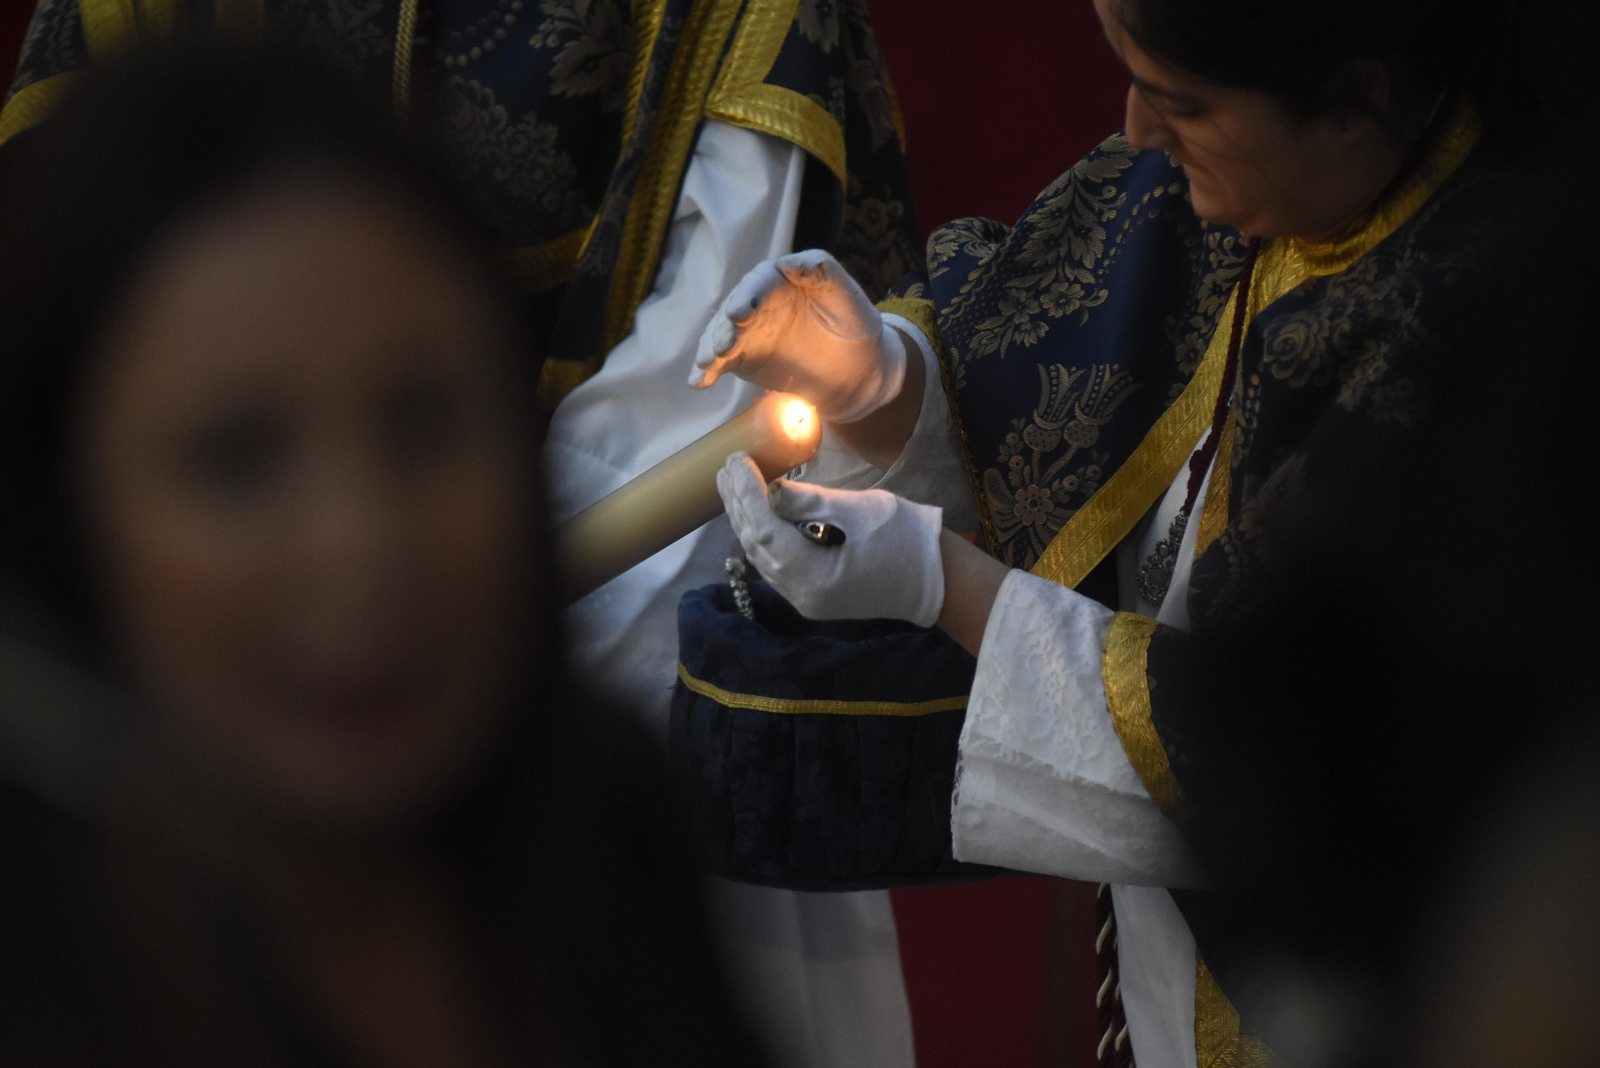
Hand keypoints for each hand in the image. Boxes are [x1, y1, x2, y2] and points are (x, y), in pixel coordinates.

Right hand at [689, 250, 906, 422]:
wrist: (860, 371)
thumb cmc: (856, 326)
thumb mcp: (849, 299)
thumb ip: (824, 275)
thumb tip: (789, 262)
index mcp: (783, 281)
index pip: (760, 282)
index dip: (748, 295)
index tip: (739, 312)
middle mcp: (760, 303)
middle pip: (735, 310)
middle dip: (724, 327)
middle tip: (721, 346)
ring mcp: (750, 332)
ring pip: (723, 336)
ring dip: (711, 349)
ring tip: (707, 365)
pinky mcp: (745, 359)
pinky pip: (723, 362)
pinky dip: (708, 371)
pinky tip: (698, 381)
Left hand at [717, 452, 943, 624]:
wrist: (935, 578)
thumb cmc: (904, 538)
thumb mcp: (859, 510)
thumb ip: (810, 501)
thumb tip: (770, 487)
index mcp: (812, 575)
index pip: (763, 529)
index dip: (745, 493)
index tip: (736, 459)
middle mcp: (800, 593)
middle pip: (754, 544)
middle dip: (738, 502)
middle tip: (727, 466)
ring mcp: (803, 598)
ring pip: (760, 555)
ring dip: (745, 518)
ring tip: (734, 483)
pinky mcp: (809, 594)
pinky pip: (773, 563)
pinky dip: (761, 534)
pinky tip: (756, 512)